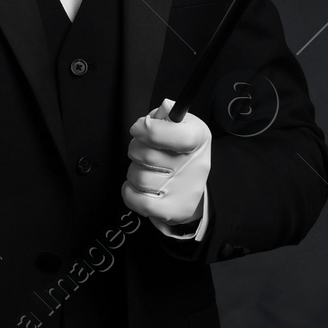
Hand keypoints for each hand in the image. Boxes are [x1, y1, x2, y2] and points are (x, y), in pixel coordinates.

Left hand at [122, 98, 210, 224]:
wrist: (189, 187)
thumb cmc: (179, 151)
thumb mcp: (180, 125)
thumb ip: (165, 116)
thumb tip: (155, 119)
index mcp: (198, 137)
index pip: (174, 133)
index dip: (149, 129)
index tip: (139, 128)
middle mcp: (194, 165)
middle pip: (147, 154)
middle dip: (136, 149)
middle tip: (142, 151)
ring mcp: (184, 190)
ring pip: (139, 176)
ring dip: (134, 171)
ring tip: (145, 169)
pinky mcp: (172, 210)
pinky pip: (136, 200)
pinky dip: (129, 191)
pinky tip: (138, 186)